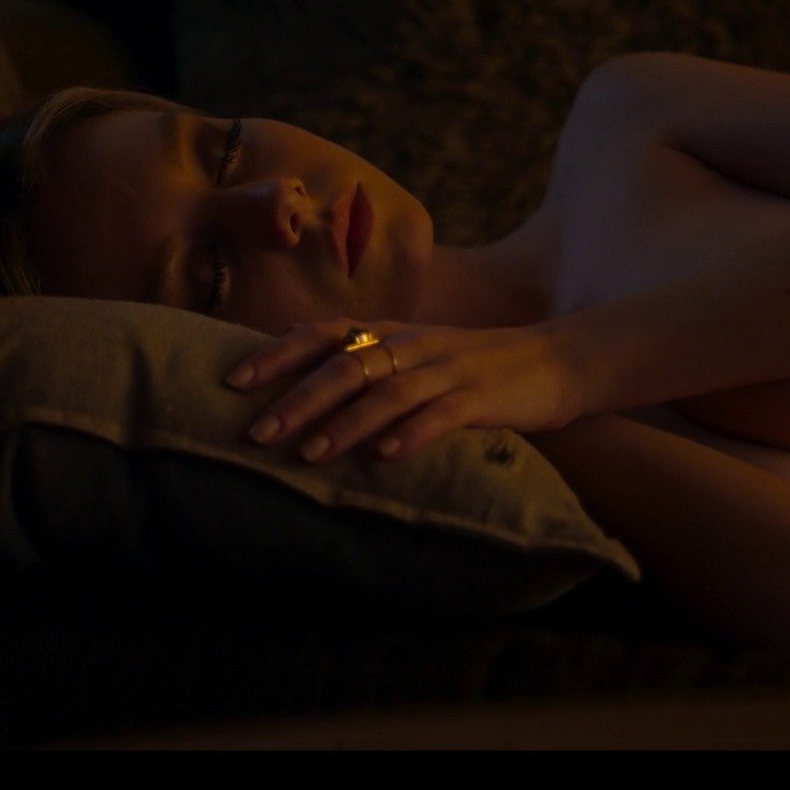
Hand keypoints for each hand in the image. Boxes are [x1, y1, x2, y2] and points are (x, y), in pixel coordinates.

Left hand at [222, 317, 584, 463]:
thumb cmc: (473, 367)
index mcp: (391, 333)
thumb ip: (362, 359)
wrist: (557, 362)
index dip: (276, 354)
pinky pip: (442, 414)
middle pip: (345, 366)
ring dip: (344, 424)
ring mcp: (448, 368)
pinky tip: (386, 456)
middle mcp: (412, 344)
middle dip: (297, 399)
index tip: (232, 379)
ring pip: (387, 392)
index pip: (322, 334)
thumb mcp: (414, 355)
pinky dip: (412, 433)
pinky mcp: (482, 396)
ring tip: (307, 454)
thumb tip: (296, 357)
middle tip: (257, 432)